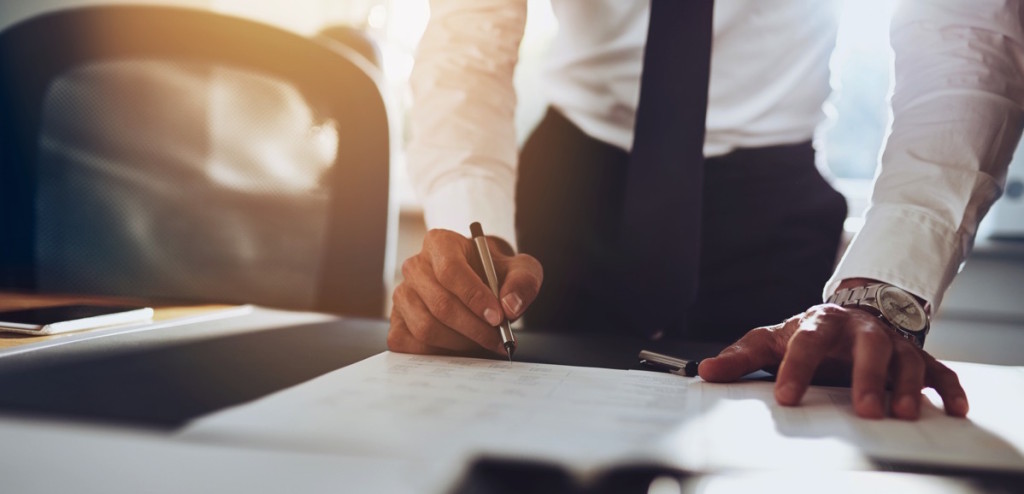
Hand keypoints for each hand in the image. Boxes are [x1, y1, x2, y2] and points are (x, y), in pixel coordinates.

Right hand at [387, 229, 542, 355]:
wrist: (479, 284)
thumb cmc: (495, 274)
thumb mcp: (520, 269)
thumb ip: (523, 282)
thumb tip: (510, 307)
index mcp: (439, 243)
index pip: (450, 270)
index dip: (474, 297)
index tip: (498, 317)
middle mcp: (414, 266)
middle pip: (440, 304)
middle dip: (474, 328)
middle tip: (499, 339)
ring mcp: (402, 295)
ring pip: (426, 328)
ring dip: (461, 343)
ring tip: (484, 342)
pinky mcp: (397, 322)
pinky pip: (413, 345)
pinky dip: (440, 353)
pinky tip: (462, 347)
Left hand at [698, 299, 967, 420]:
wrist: (854, 313)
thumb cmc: (809, 335)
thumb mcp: (772, 340)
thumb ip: (741, 358)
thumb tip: (704, 372)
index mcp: (820, 324)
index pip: (807, 343)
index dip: (796, 369)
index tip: (786, 398)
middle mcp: (860, 330)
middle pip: (867, 347)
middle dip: (866, 377)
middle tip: (864, 410)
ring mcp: (892, 342)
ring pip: (906, 359)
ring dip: (906, 385)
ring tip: (902, 414)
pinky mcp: (918, 357)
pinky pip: (939, 371)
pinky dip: (949, 388)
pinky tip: (954, 408)